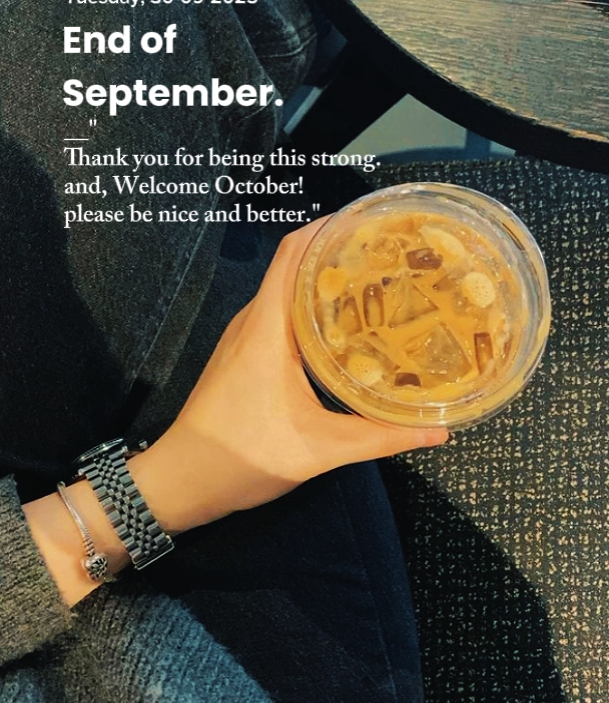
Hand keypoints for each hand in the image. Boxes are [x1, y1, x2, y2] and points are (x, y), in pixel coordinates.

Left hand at [131, 220, 447, 532]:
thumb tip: (438, 431)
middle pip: (294, 266)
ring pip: (286, 292)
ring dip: (324, 283)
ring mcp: (243, 338)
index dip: (328, 227)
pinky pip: (278, 316)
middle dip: (338, 253)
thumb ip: (379, 438)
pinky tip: (343, 329)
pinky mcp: (242, 355)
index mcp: (267, 327)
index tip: (371, 222)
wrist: (183, 480)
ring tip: (376, 286)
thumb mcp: (319, 449)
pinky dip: (310, 309)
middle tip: (390, 257)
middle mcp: (253, 321)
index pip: (293, 253)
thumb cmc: (243, 456)